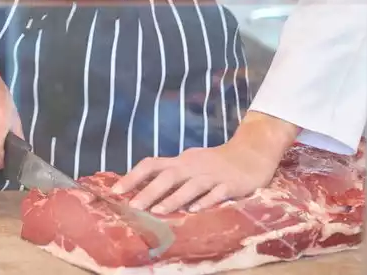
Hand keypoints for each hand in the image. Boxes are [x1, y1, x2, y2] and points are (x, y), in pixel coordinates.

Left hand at [112, 112, 297, 213]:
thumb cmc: (213, 163)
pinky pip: (217, 193)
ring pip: (191, 185)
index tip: (115, 190)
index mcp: (180, 161)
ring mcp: (212, 175)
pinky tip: (195, 210)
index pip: (151, 164)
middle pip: (168, 176)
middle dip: (150, 191)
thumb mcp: (189, 164)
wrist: (251, 153)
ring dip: (174, 198)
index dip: (132, 176)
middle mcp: (193, 166)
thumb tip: (139, 188)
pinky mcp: (231, 184)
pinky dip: (206, 201)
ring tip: (158, 211)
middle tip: (133, 205)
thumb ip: (169, 175)